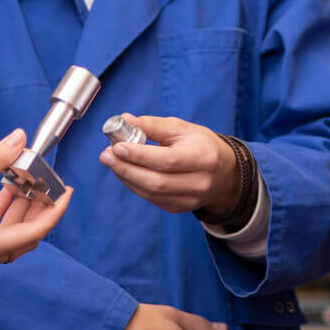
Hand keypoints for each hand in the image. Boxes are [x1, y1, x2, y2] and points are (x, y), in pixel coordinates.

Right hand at [0, 130, 71, 268]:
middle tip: (48, 182)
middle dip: (39, 206)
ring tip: (26, 179)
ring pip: (7, 231)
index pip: (37, 230)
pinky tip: (2, 188)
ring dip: (18, 206)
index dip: (56, 209)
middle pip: (25, 232)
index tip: (69, 190)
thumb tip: (18, 137)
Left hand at [98, 116, 239, 215]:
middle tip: (106, 155)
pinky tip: (125, 172)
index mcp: (203, 158)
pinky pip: (151, 199)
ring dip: (126, 177)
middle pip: (156, 181)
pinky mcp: (179, 208)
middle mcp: (199, 182)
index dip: (140, 155)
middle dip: (126, 168)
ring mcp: (190, 199)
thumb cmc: (201, 145)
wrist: (223, 173)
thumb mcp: (182, 128)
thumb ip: (153, 125)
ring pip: (150, 193)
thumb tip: (125, 121)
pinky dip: (134, 185)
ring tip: (111, 161)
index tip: (117, 146)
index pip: (168, 160)